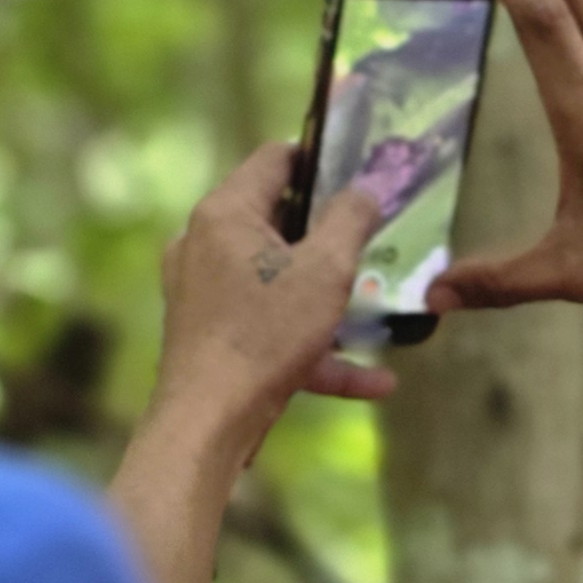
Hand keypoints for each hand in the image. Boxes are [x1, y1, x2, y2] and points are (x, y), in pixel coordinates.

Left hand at [113, 145, 393, 582]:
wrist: (206, 423)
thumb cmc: (263, 335)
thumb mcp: (325, 270)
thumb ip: (351, 220)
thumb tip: (367, 188)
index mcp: (225, 213)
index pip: (275, 160)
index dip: (322, 159)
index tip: (361, 171)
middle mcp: (204, 245)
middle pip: (278, 223)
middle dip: (332, 238)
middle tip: (378, 242)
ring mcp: (202, 294)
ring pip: (277, 284)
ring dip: (330, 302)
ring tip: (381, 315)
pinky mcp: (209, 338)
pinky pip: (270, 332)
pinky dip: (314, 350)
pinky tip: (375, 382)